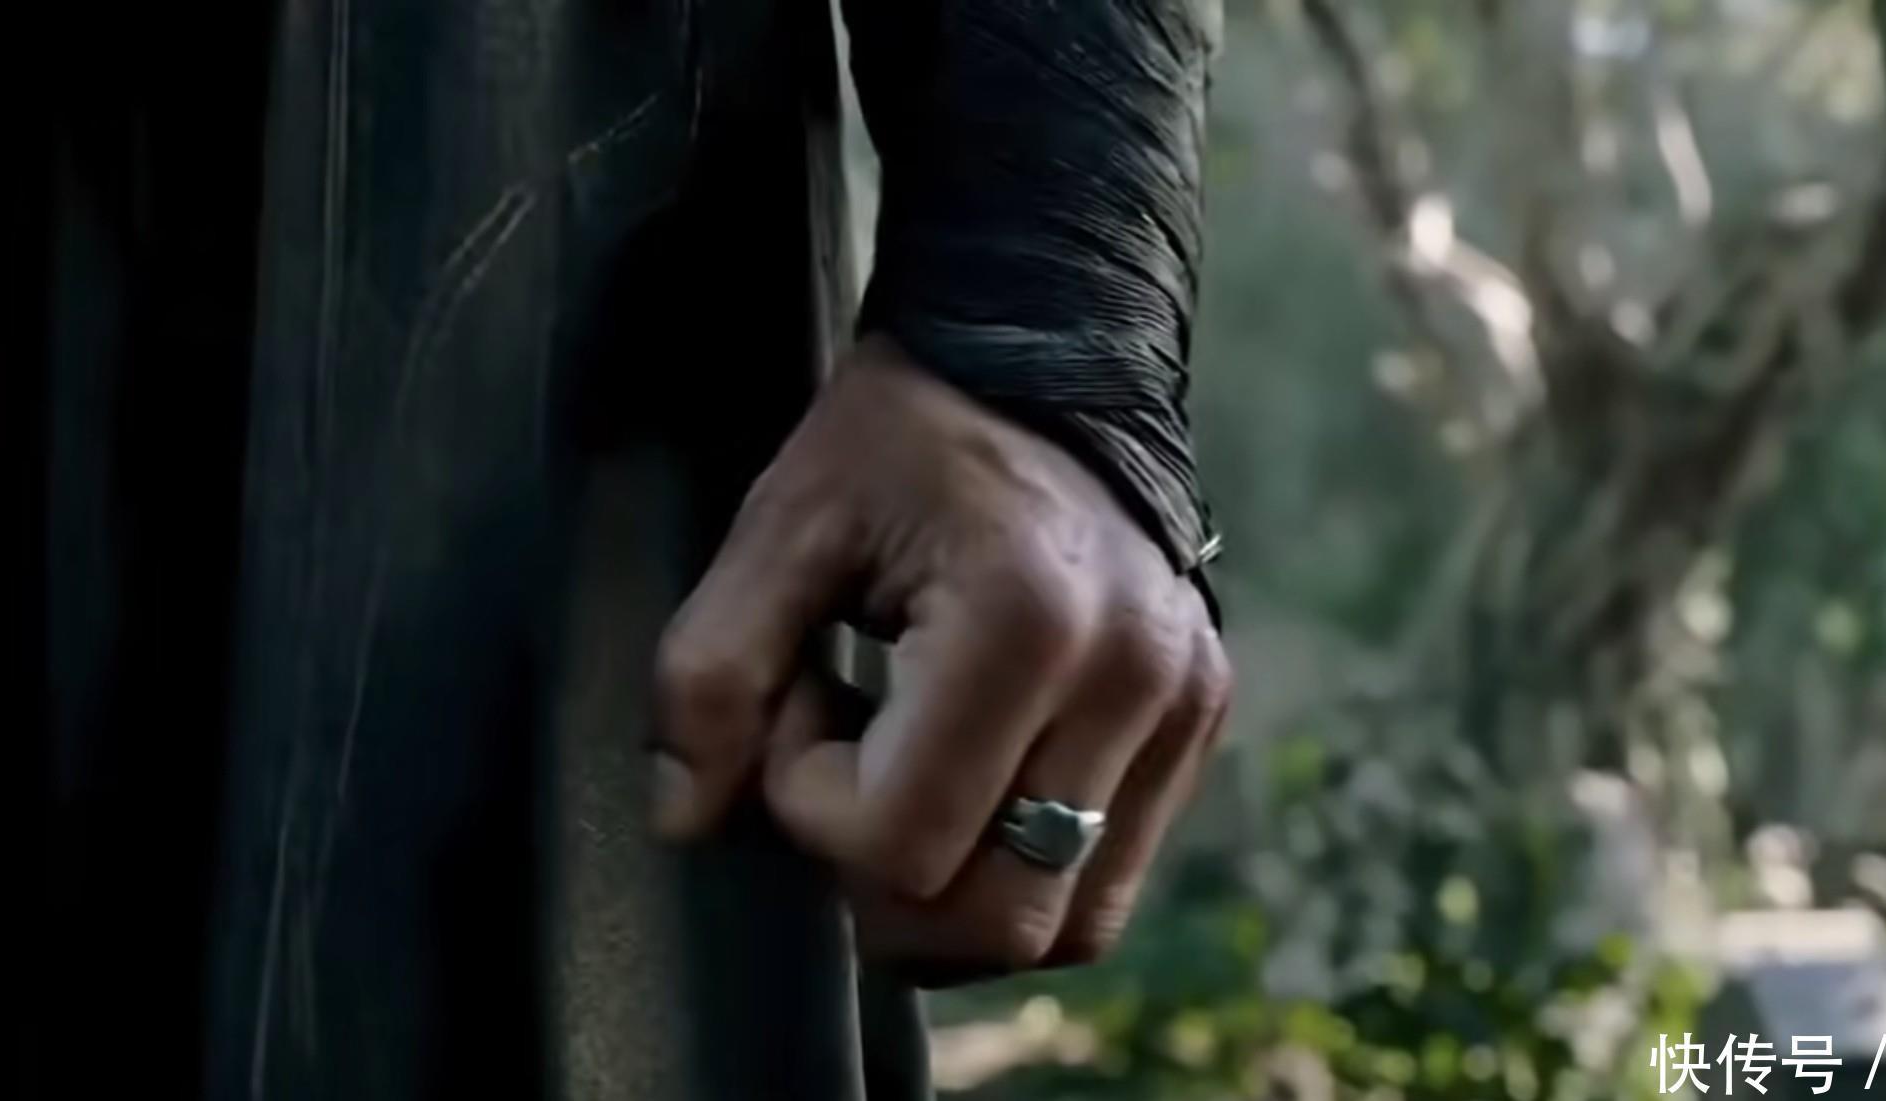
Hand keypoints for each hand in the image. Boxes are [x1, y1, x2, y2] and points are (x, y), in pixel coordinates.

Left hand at [651, 335, 1228, 983]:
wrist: (1050, 359)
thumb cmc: (904, 435)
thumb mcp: (784, 522)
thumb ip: (713, 670)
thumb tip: (684, 819)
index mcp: (1024, 624)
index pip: (899, 844)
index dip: (809, 803)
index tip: (807, 699)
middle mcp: (1128, 682)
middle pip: (990, 920)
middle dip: (881, 884)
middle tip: (848, 767)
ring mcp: (1181, 710)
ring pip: (1063, 930)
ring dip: (957, 897)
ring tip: (916, 778)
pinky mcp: (1202, 723)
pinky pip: (1110, 881)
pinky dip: (1025, 871)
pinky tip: (978, 779)